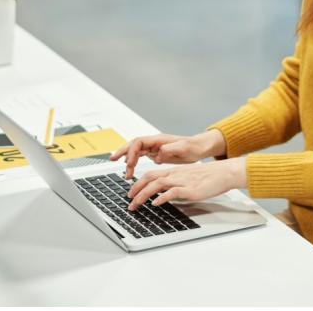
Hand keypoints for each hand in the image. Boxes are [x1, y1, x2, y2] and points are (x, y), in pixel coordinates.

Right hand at [109, 129, 226, 179]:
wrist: (200, 148)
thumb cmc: (194, 147)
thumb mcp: (184, 148)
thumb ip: (171, 149)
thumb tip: (158, 153)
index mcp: (159, 140)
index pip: (139, 142)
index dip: (131, 151)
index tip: (129, 163)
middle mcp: (155, 142)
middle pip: (134, 144)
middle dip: (122, 151)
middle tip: (112, 160)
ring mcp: (155, 148)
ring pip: (136, 151)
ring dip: (128, 159)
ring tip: (125, 172)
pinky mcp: (156, 153)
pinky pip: (141, 156)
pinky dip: (134, 162)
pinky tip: (131, 170)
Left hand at [126, 157, 246, 210]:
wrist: (223, 173)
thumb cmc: (207, 177)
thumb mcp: (187, 178)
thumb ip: (175, 183)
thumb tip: (163, 194)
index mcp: (174, 171)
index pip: (151, 174)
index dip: (138, 183)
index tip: (131, 192)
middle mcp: (175, 174)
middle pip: (149, 178)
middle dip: (136, 190)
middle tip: (128, 201)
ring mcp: (182, 181)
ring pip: (156, 184)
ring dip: (143, 195)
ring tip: (136, 204)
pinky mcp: (189, 189)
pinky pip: (172, 192)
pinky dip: (161, 198)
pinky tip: (156, 204)